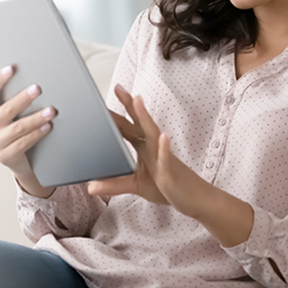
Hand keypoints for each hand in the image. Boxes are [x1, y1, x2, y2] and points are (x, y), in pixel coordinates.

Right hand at [0, 65, 55, 195]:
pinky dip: (36, 134)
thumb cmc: (8, 126)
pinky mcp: (5, 156)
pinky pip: (23, 144)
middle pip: (6, 110)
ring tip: (50, 111)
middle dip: (23, 99)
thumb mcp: (0, 108)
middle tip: (37, 88)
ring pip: (18, 128)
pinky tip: (47, 126)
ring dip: (36, 119)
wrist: (13, 157)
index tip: (11, 68)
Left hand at [88, 84, 210, 216]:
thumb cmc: (168, 188)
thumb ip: (114, 185)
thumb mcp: (136, 186)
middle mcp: (153, 148)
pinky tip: (163, 137)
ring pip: (152, 134)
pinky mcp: (170, 172)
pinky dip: (164, 148)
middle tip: (118, 88)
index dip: (118, 113)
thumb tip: (91, 187)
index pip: (128, 126)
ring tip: (137, 101)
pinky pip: (166, 159)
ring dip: (145, 117)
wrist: (197, 199)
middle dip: (130, 106)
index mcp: (145, 148)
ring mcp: (162, 157)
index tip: (107, 98)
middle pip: (139, 123)